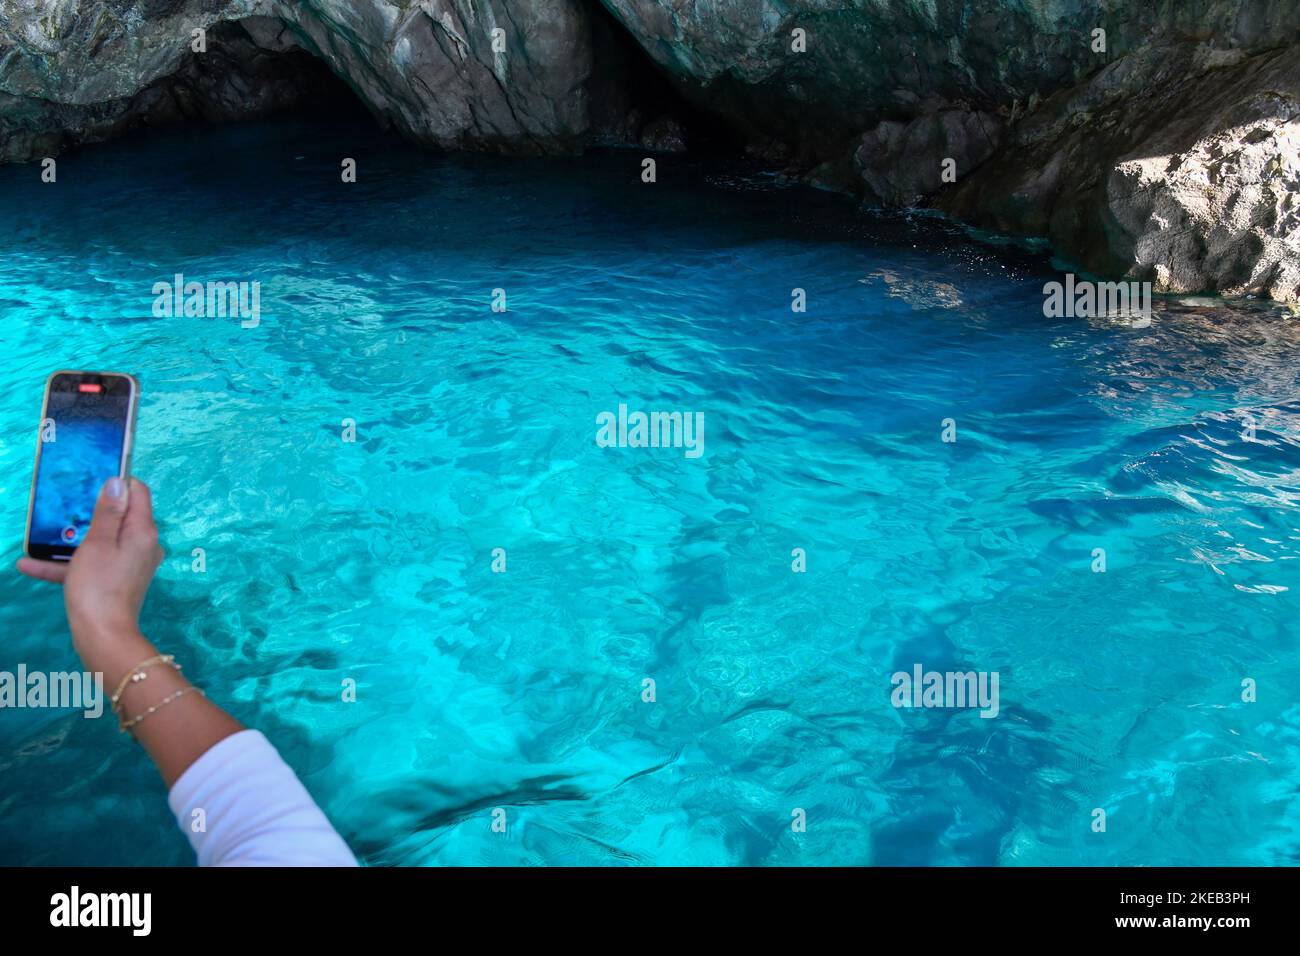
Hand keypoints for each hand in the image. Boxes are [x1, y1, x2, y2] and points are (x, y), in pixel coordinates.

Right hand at [18, 477, 164, 649]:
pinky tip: (30, 566)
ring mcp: (132, 563)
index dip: (117, 484)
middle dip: (90, 512)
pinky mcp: (118, 580)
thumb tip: (119, 481)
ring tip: (39, 539)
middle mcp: (144, 544)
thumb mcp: (97, 543)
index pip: (139, 493)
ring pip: (101, 542)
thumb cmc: (98, 585)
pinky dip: (68, 564)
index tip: (91, 483)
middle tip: (63, 508)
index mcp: (143, 531)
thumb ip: (108, 512)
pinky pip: (93, 564)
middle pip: (120, 517)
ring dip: (71, 542)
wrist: (102, 635)